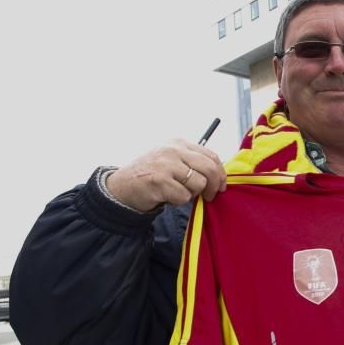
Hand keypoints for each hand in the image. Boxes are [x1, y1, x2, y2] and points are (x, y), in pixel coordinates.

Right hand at [106, 139, 226, 211]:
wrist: (121, 187)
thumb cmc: (151, 176)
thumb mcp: (171, 161)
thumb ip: (192, 163)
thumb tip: (220, 176)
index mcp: (178, 143)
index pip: (211, 156)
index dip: (221, 173)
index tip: (222, 185)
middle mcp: (173, 151)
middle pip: (209, 168)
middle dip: (214, 186)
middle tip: (210, 196)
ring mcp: (166, 165)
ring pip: (198, 184)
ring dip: (191, 194)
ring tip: (176, 192)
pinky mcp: (160, 181)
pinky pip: (184, 196)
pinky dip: (178, 201)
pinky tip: (166, 196)